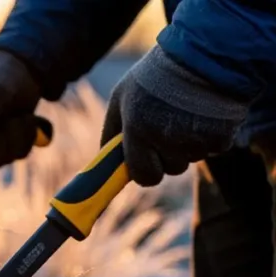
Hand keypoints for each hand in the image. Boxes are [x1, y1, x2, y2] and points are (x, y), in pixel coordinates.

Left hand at [102, 46, 249, 186]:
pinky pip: (214, 148)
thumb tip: (105, 158)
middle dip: (170, 156)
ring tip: (189, 112)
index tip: (148, 164)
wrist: (204, 51)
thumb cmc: (157, 74)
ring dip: (191, 143)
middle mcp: (164, 137)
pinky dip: (212, 134)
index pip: (143, 175)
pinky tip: (207, 112)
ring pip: (193, 157)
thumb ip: (112, 129)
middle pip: (171, 169)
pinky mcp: (221, 136)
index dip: (146, 171)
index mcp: (137, 129)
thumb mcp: (122, 95)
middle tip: (171, 128)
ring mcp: (194, 139)